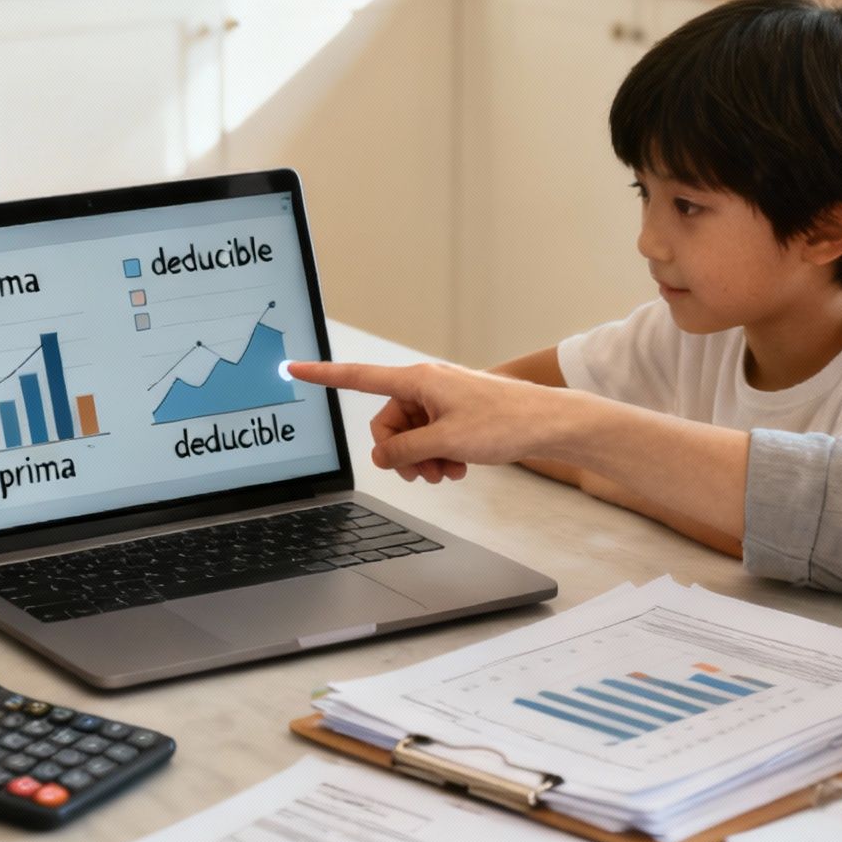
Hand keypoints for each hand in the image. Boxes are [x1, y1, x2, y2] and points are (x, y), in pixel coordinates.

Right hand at [286, 361, 566, 482]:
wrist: (547, 424)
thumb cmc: (503, 423)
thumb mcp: (445, 443)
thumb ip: (405, 451)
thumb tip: (382, 457)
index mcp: (417, 380)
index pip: (358, 377)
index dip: (323, 375)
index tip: (294, 367)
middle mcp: (425, 385)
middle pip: (387, 423)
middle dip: (401, 454)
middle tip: (426, 473)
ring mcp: (441, 400)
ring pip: (410, 436)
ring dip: (423, 460)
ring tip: (448, 472)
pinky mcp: (456, 414)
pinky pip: (430, 438)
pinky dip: (439, 456)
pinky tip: (459, 468)